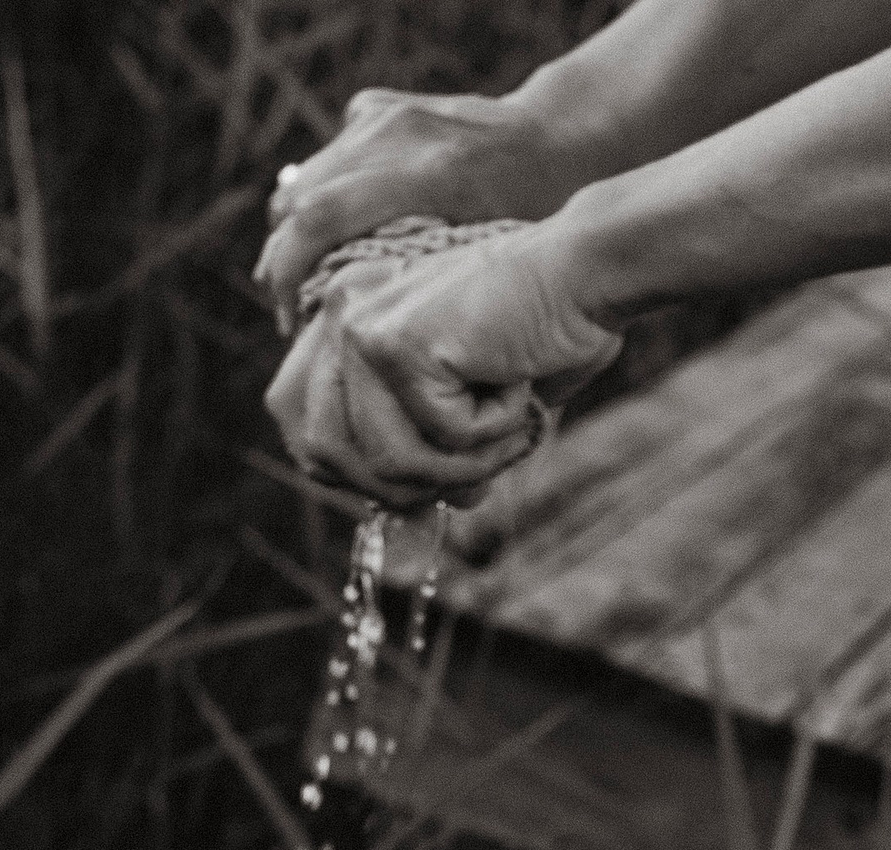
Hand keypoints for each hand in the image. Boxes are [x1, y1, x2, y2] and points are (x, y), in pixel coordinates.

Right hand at [254, 88, 592, 331]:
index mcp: (428, 174)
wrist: (556, 138)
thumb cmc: (535, 219)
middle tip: (285, 309)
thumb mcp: (489, 266)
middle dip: (282, 258)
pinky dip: (319, 203)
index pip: (319, 219)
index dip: (290, 273)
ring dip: (293, 234)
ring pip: (304, 179)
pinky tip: (334, 242)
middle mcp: (396, 133)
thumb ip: (429, 294)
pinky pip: (328, 163)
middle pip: (299, 199)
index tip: (289, 320)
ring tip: (300, 284)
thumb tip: (358, 338)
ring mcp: (382, 114)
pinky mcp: (377, 107)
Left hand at [263, 223, 622, 509]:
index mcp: (345, 324)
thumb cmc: (544, 333)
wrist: (586, 274)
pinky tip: (515, 382)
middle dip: (408, 484)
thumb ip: (424, 458)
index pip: (305, 433)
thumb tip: (406, 534)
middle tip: (480, 463)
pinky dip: (493, 433)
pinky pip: (439, 442)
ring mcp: (364, 329)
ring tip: (508, 420)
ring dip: (465, 463)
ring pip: (389, 463)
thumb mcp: (469, 409)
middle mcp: (341, 318)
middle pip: (327, 457)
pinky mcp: (399, 345)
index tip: (423, 483)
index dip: (358, 478)